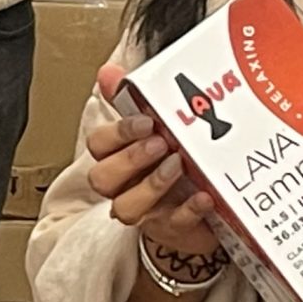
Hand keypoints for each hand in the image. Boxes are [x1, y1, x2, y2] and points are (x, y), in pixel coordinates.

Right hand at [86, 65, 219, 261]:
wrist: (204, 205)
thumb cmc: (174, 161)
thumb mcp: (156, 127)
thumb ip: (131, 99)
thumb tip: (108, 71)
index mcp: (116, 157)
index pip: (98, 145)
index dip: (118, 133)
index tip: (145, 121)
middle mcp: (123, 186)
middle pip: (102, 178)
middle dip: (130, 159)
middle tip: (160, 142)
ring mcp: (144, 211)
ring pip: (126, 207)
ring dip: (152, 184)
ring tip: (178, 165)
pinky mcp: (170, 230)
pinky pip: (172, 224)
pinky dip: (188, 210)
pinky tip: (203, 196)